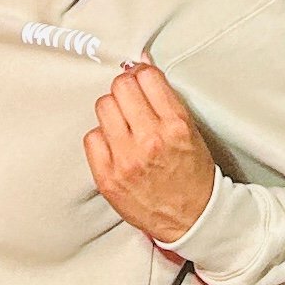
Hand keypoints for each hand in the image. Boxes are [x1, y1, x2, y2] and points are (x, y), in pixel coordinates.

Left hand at [85, 63, 219, 246]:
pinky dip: (101, 137)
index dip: (141, 74)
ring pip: (103, 107)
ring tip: (123, 124)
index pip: (146, 76)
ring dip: (113, 111)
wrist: (193, 218)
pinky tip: (114, 145)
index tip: (140, 78)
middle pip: (120, 87)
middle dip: (125, 89)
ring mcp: (126, 160)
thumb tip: (141, 66)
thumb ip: (164, 99)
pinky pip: (91, 137)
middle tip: (130, 100)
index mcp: (176, 126)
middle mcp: (150, 140)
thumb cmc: (193, 176)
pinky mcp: (107, 177)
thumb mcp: (191, 131)